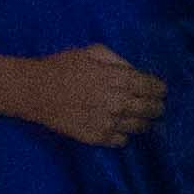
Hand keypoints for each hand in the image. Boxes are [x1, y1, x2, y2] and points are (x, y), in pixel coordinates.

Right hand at [0, 42, 167, 145]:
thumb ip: (118, 60)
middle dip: (157, 107)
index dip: (159, 89)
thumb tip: (135, 72)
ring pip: (140, 127)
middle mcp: (118, 102)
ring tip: (141, 119)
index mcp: (119, 78)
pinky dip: (124, 135)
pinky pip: (122, 141)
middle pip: (151, 109)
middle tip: (156, 106)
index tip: (160, 91)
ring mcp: (108, 122)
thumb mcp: (91, 52)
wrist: (33, 91)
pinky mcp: (96, 137)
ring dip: (144, 122)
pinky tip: (119, 127)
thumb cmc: (61, 67)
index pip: (153, 87)